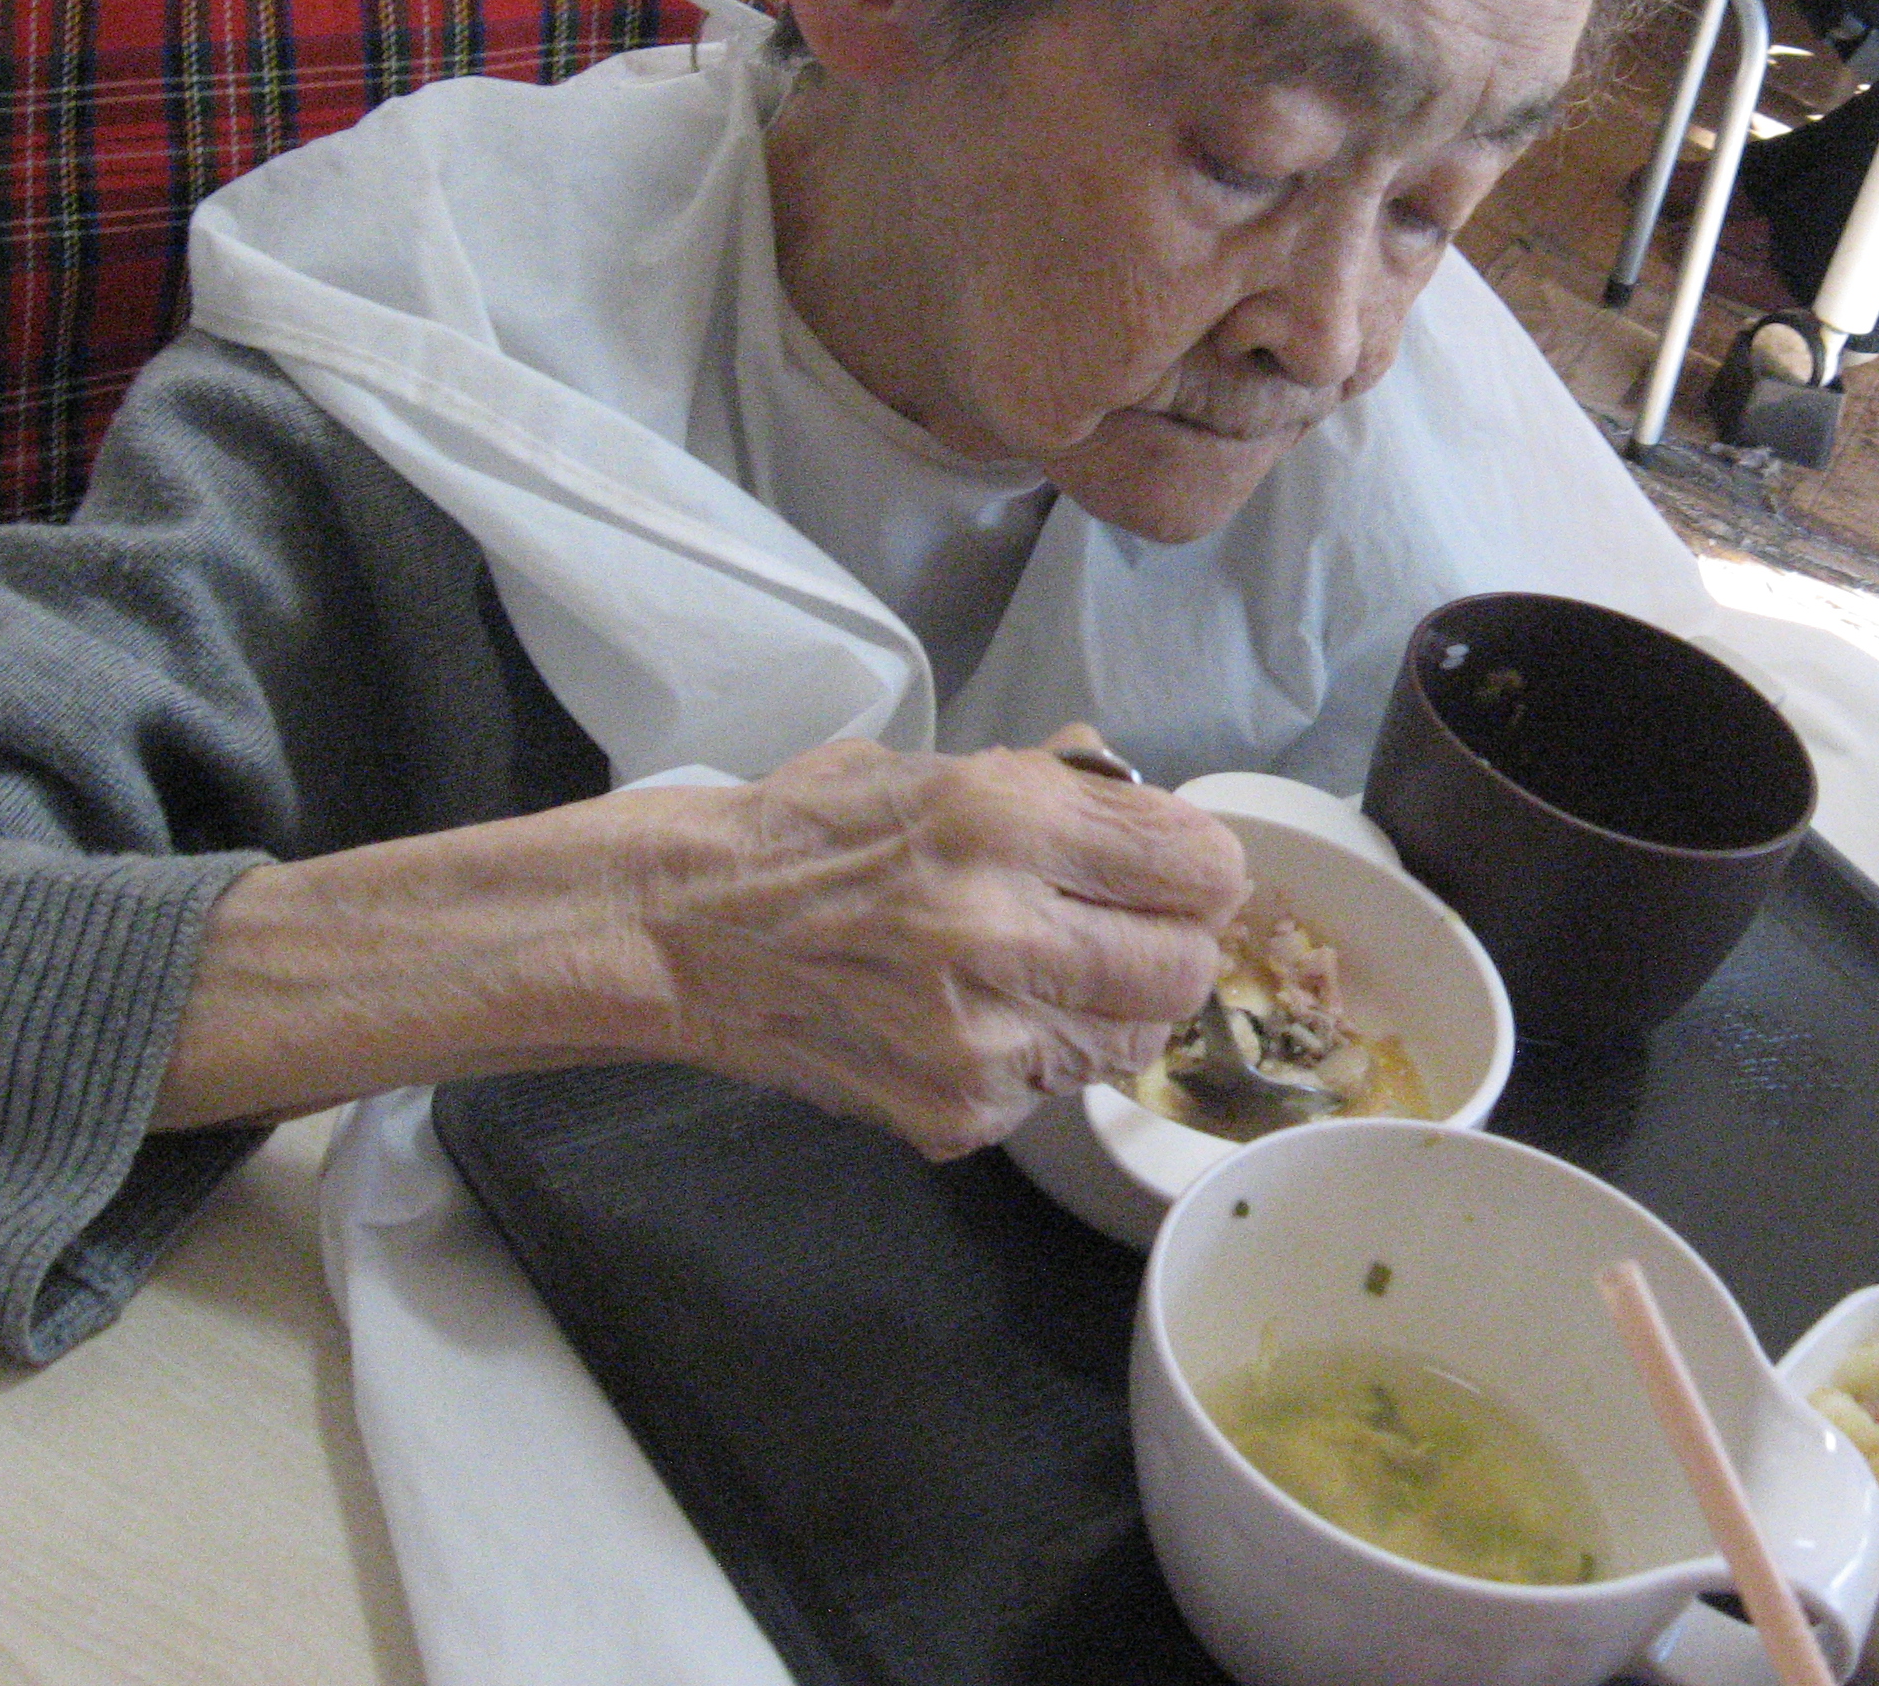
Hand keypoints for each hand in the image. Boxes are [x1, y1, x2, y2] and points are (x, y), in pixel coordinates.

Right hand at [157, 733, 1246, 1153]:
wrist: (677, 930)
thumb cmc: (807, 829)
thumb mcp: (938, 766)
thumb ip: (1058, 790)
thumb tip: (1156, 813)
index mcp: (1004, 817)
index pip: (1201, 867)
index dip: (1200, 872)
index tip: (1174, 871)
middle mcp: (1001, 929)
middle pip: (1183, 970)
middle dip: (1168, 947)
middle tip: (1120, 930)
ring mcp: (979, 1037)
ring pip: (1130, 1041)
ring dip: (1109, 1009)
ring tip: (1037, 972)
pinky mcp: (956, 1112)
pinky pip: (1055, 1091)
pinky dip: (1038, 1058)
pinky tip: (973, 1017)